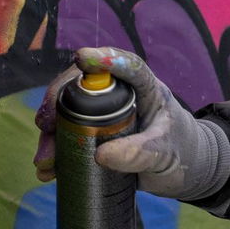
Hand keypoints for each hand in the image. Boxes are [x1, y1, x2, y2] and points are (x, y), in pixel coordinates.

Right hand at [33, 46, 229, 201]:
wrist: (184, 172)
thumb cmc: (182, 152)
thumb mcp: (165, 153)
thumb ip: (140, 153)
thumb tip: (101, 156)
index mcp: (148, 90)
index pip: (130, 66)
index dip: (106, 59)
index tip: (83, 57)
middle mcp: (122, 97)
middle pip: (85, 87)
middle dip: (59, 101)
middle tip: (44, 124)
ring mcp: (105, 115)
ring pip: (69, 113)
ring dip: (52, 134)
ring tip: (45, 160)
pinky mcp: (94, 135)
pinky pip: (68, 137)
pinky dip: (54, 152)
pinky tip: (47, 170)